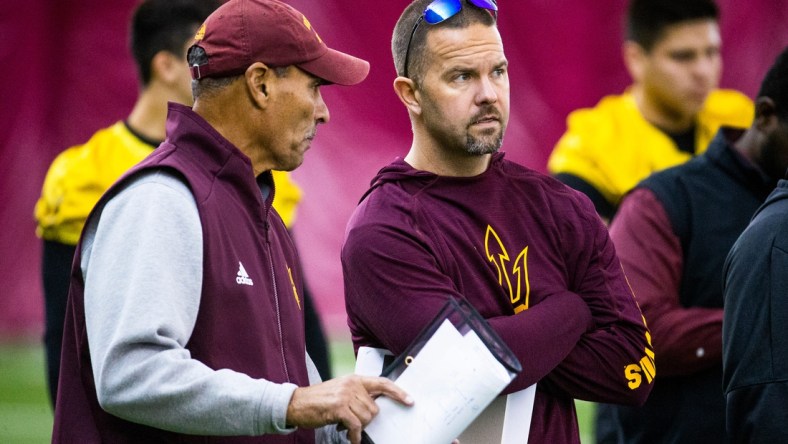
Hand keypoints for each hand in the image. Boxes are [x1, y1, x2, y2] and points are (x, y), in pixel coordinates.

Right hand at [286, 375, 412, 443]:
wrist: (296, 404)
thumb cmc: (319, 400)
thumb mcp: (340, 391)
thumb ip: (357, 395)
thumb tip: (374, 407)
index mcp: (355, 379)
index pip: (382, 383)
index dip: (398, 392)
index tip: (409, 400)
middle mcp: (352, 384)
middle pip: (374, 408)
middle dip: (366, 419)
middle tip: (352, 422)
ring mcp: (345, 395)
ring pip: (367, 418)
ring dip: (358, 427)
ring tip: (346, 427)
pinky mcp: (339, 407)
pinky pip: (356, 426)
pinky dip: (354, 435)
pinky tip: (349, 437)